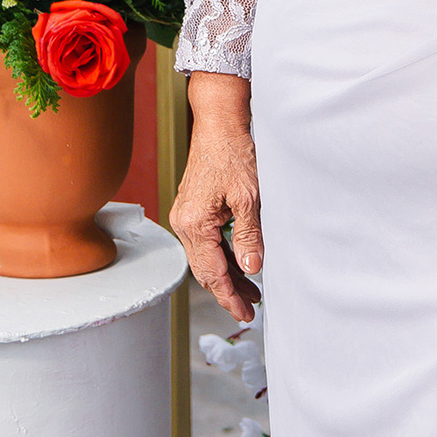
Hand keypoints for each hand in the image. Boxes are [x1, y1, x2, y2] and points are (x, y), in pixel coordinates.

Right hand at [170, 72, 264, 324]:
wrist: (219, 123)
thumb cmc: (233, 153)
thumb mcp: (249, 199)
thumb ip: (249, 237)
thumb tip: (253, 269)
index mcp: (194, 223)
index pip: (212, 272)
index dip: (230, 296)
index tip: (244, 313)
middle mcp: (183, 222)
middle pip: (204, 270)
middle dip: (228, 290)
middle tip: (251, 307)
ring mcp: (185, 215)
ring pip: (204, 257)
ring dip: (226, 274)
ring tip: (251, 289)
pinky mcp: (192, 209)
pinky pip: (204, 242)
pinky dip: (221, 256)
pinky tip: (239, 262)